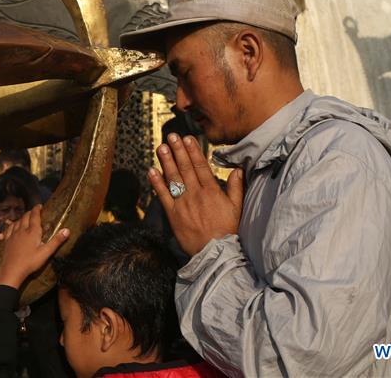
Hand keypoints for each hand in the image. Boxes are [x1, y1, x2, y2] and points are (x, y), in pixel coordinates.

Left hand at [0, 205, 69, 288]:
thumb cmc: (30, 262)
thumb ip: (56, 241)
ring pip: (17, 221)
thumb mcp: (46, 252)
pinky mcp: (7, 241)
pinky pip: (9, 228)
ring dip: (22, 217)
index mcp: (32, 232)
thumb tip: (67, 230)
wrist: (12, 270)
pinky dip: (12, 224)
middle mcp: (22, 230)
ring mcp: (13, 235)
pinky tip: (12, 226)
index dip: (37, 209)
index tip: (40, 206)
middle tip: (35, 211)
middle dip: (30, 212)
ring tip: (25, 217)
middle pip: (25, 217)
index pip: (35, 216)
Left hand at [149, 133, 243, 255]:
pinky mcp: (173, 215)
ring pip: (173, 178)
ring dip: (166, 161)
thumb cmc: (228, 230)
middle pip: (185, 168)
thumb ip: (237, 187)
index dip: (193, 151)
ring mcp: (183, 204)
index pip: (201, 166)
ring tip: (161, 147)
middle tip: (171, 136)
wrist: (216, 254)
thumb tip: (238, 169)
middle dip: (178, 150)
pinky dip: (156, 183)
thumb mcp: (237, 208)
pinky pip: (163, 196)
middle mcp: (196, 195)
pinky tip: (151, 170)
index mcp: (212, 191)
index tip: (187, 138)